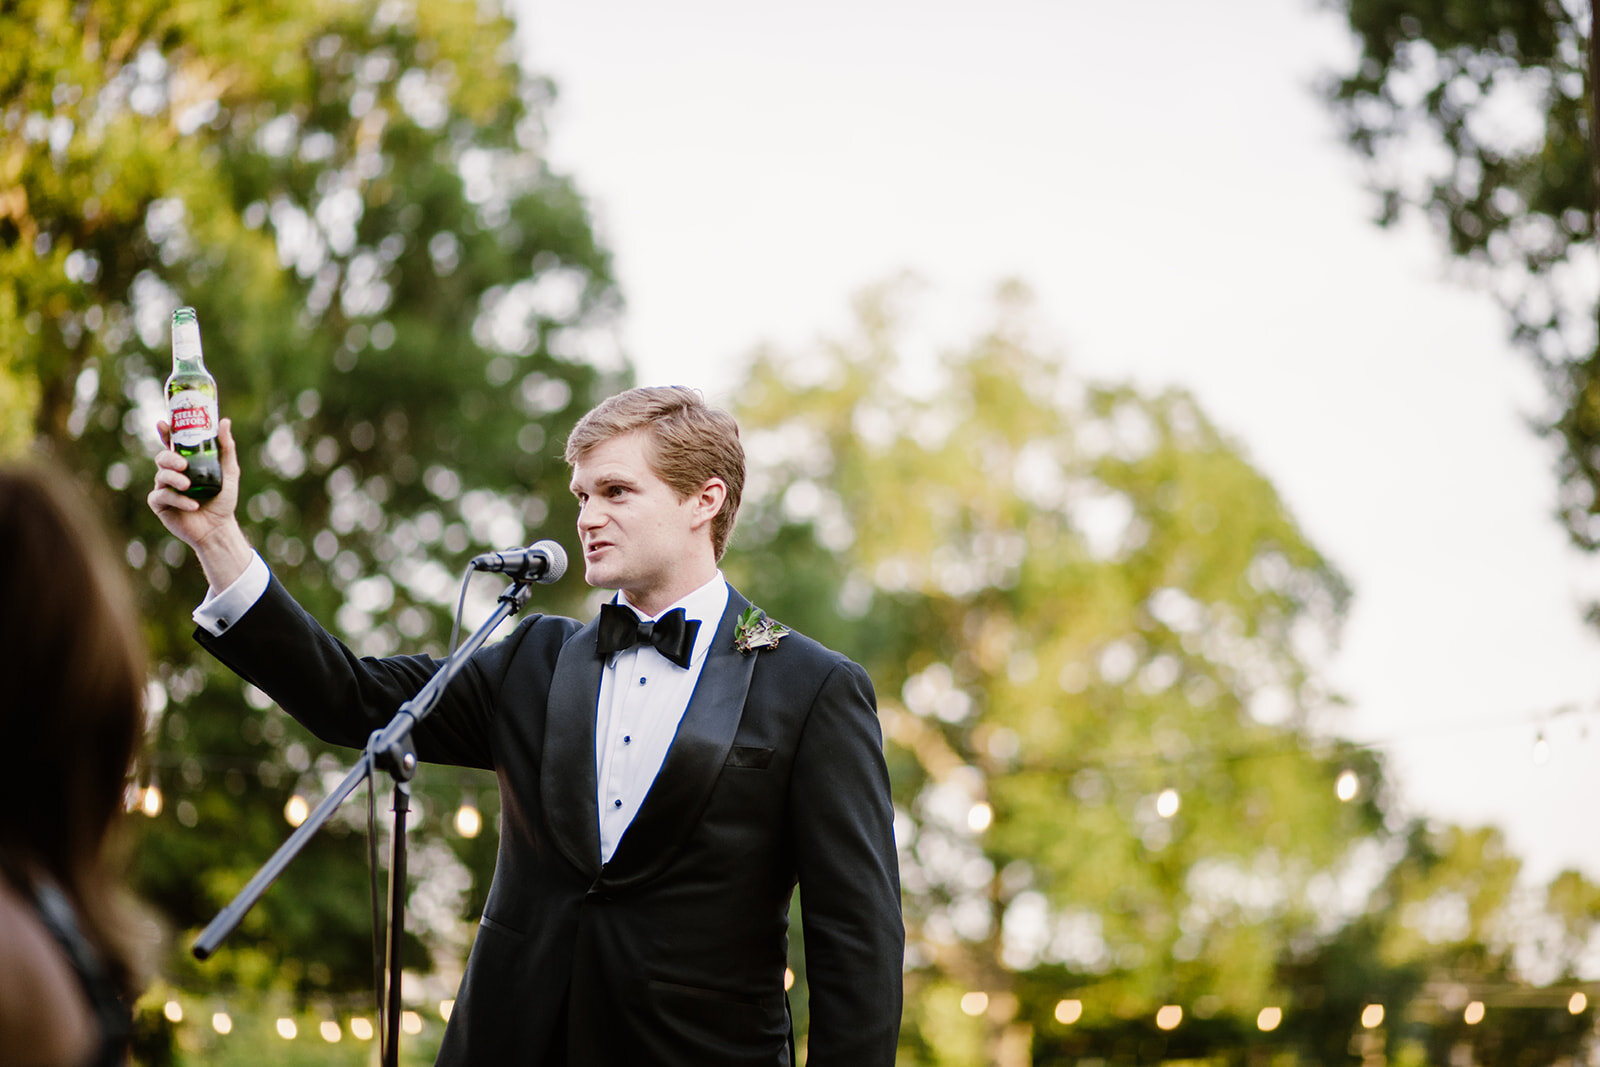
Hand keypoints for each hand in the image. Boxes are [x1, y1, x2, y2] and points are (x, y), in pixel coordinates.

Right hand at [148, 418, 252, 589]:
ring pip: (161, 475)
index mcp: (186, 463)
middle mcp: (173, 473)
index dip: (165, 433)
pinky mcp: (160, 504)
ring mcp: (165, 488)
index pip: (172, 444)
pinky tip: (192, 505)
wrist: (219, 528)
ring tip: (188, 486)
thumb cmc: (223, 500)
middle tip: (183, 464)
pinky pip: (161, 496)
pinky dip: (177, 499)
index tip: (163, 424)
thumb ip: (226, 448)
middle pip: (162, 457)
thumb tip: (224, 421)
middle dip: (169, 458)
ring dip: (174, 479)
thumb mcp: (229, 472)